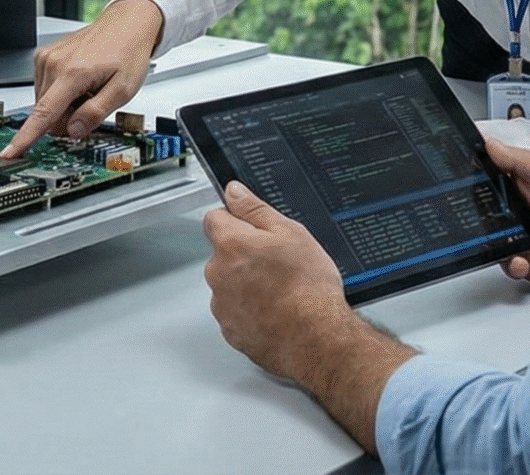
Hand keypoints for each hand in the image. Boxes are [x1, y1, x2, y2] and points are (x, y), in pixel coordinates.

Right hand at [0, 0, 162, 157]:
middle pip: (47, 113)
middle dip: (67, 119)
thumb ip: (95, 113)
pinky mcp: (44, 56)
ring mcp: (46, 58)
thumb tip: (72, 131)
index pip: (43, 114)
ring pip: (45, 102)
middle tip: (92, 102)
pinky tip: (78, 82)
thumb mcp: (123, 90)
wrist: (126, 24)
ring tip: (87, 88)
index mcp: (73, 73)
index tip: (8, 153)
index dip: (25, 138)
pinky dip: (60, 93)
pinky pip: (45, 88)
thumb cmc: (127, 52)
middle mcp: (54, 64)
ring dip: (64, 105)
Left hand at [203, 181, 414, 449]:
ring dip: (245, 285)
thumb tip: (233, 191)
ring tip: (280, 291)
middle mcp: (218, 275)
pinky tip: (275, 312)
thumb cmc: (307, 287)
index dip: (234, 219)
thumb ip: (255, 209)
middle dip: (242, 255)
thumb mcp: (290, 233)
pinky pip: (236, 312)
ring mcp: (222, 306)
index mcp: (230, 245)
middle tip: (277, 263)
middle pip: (222, 254)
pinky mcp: (231, 331)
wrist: (316, 339)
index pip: (214, 218)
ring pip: (228, 285)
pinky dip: (250, 311)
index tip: (252, 228)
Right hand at [486, 139, 529, 295]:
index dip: (483, 172)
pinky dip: (510, 263)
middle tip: (476, 213)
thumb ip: (522, 161)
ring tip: (503, 240)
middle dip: (482, 210)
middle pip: (493, 206)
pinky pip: (508, 262)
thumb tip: (492, 144)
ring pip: (496, 236)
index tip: (462, 172)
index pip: (502, 172)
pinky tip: (522, 261)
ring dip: (493, 239)